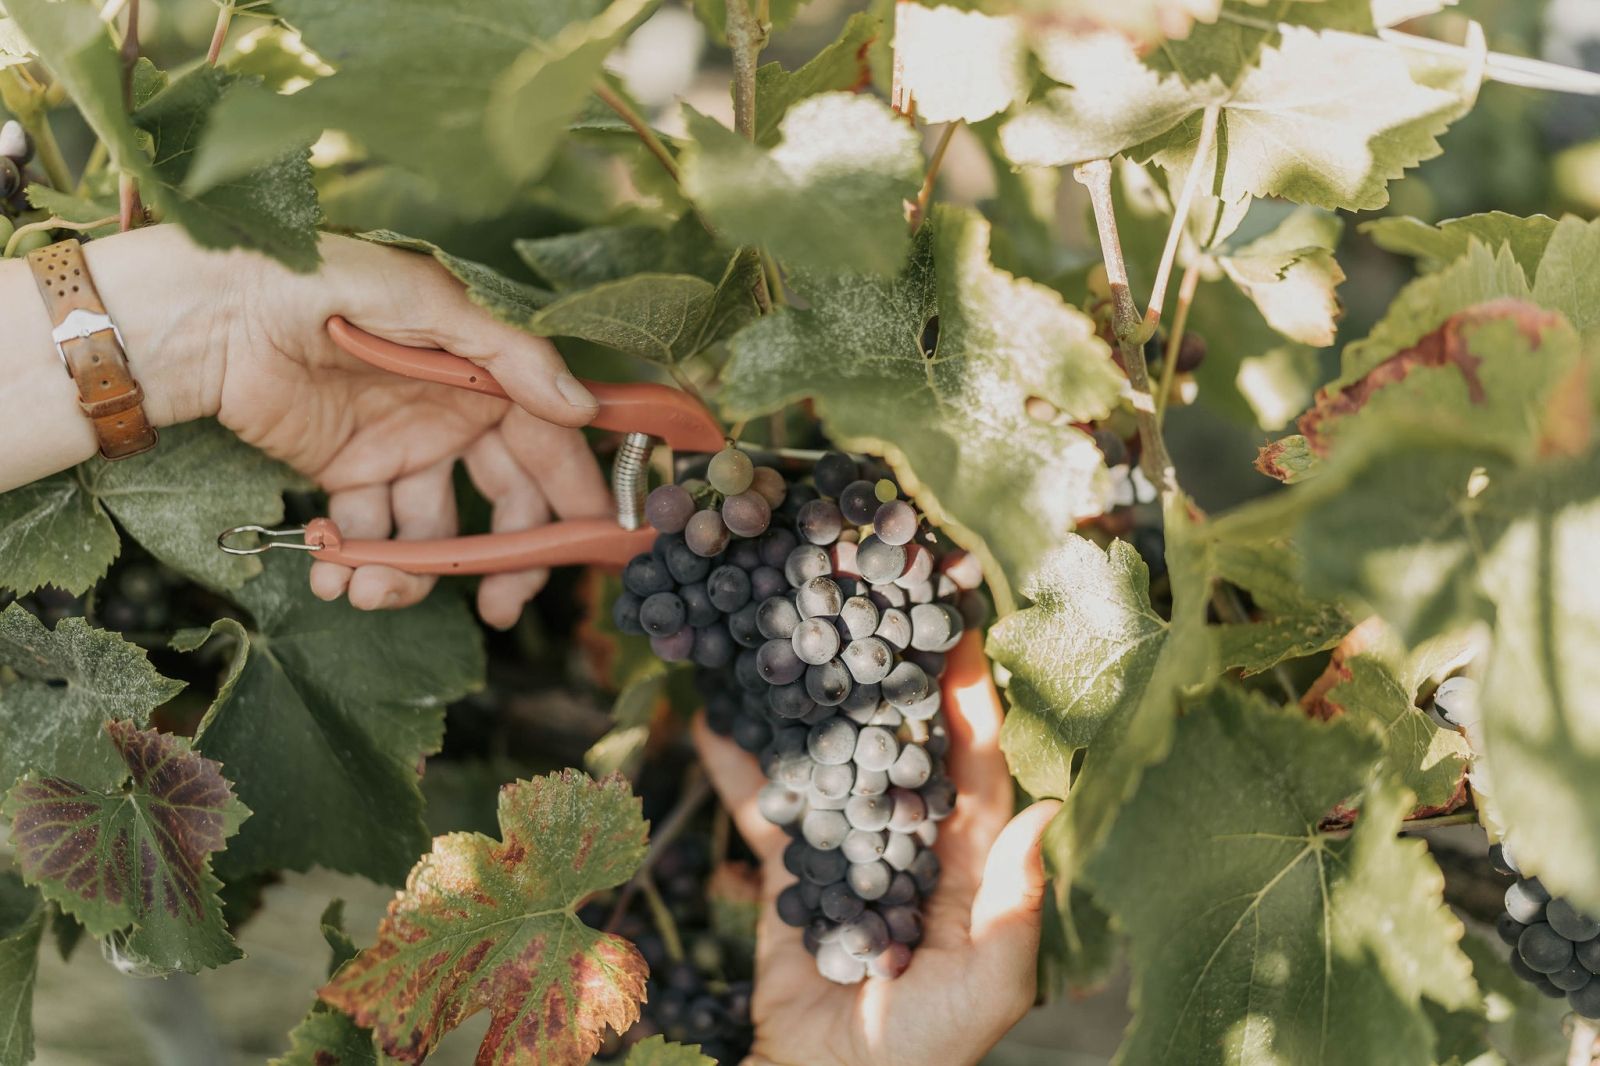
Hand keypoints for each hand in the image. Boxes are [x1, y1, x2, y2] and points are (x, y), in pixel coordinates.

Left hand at [91, 226, 610, 628]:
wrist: (214, 310)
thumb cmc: (327, 280)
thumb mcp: (434, 303)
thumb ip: (513, 358)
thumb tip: (582, 408)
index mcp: (486, 374)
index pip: (548, 444)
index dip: (574, 496)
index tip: (591, 547)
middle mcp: (453, 417)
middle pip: (505, 505)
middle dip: (507, 562)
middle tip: (499, 607)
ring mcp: (400, 450)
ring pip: (432, 535)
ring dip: (411, 576)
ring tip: (370, 593)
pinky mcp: (346, 475)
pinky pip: (368, 535)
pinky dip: (352, 566)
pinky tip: (330, 575)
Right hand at [694, 634, 1059, 1065]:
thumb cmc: (926, 1047)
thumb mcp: (988, 986)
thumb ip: (1014, 904)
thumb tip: (1050, 811)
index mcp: (970, 859)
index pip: (976, 759)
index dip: (971, 694)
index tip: (962, 623)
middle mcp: (915, 839)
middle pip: (905, 738)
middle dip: (895, 673)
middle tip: (879, 597)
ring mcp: (854, 848)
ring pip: (837, 756)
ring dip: (818, 701)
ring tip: (799, 634)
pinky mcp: (797, 869)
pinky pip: (769, 805)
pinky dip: (742, 764)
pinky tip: (715, 718)